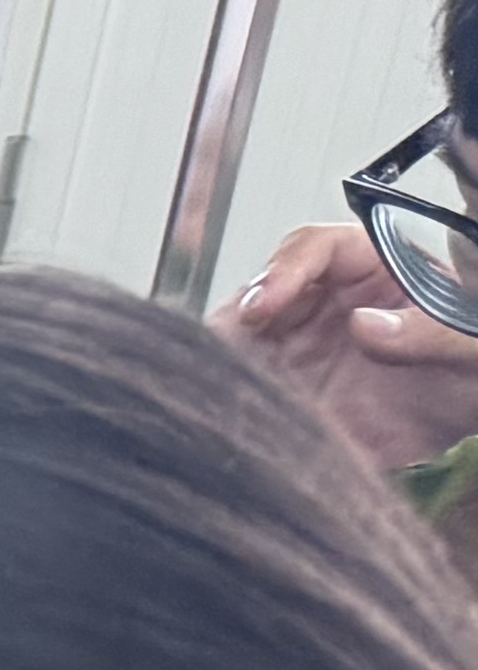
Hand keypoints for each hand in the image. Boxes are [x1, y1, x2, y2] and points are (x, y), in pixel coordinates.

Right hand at [222, 220, 477, 472]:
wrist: (461, 419)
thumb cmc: (473, 368)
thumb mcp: (472, 345)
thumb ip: (429, 331)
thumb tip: (364, 324)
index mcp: (373, 270)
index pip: (313, 249)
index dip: (282, 271)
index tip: (263, 305)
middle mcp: (326, 304)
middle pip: (259, 296)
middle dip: (234, 322)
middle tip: (218, 352)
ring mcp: (299, 350)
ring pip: (240, 345)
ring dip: (224, 364)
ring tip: (217, 388)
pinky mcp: (285, 396)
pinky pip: (245, 396)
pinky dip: (232, 406)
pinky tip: (230, 419)